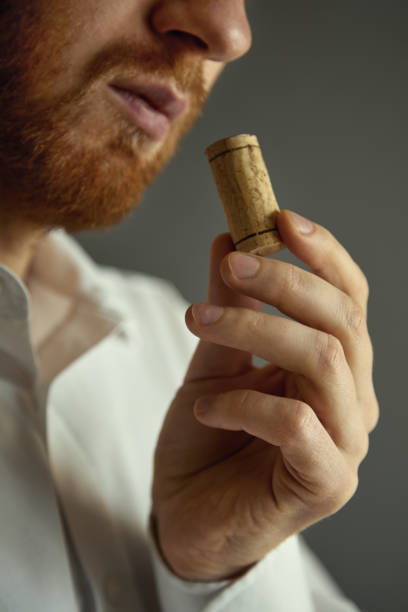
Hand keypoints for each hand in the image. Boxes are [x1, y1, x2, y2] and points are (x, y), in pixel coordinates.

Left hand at [152, 210, 378, 581]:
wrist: (189, 514)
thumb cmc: (208, 439)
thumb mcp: (212, 360)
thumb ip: (228, 306)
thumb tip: (228, 240)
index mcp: (334, 364)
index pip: (348, 297)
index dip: (322, 253)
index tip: (278, 218)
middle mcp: (352, 398)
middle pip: (341, 319)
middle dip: (284, 281)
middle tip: (231, 263)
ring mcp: (346, 442)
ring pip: (322, 359)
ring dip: (255, 327)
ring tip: (197, 320)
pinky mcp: (326, 482)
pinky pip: (295, 422)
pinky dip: (243, 403)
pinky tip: (207, 408)